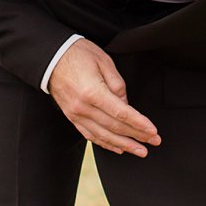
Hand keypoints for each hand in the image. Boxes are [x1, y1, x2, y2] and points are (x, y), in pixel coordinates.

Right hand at [48, 38, 160, 157]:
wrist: (51, 58)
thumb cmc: (78, 54)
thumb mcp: (103, 61)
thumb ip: (117, 85)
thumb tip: (126, 105)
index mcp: (92, 92)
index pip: (121, 113)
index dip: (139, 124)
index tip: (153, 131)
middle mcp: (83, 107)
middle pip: (114, 127)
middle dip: (137, 136)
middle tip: (154, 142)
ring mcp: (76, 114)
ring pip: (103, 136)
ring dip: (124, 145)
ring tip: (140, 151)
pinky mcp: (72, 117)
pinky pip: (90, 135)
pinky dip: (105, 144)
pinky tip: (118, 148)